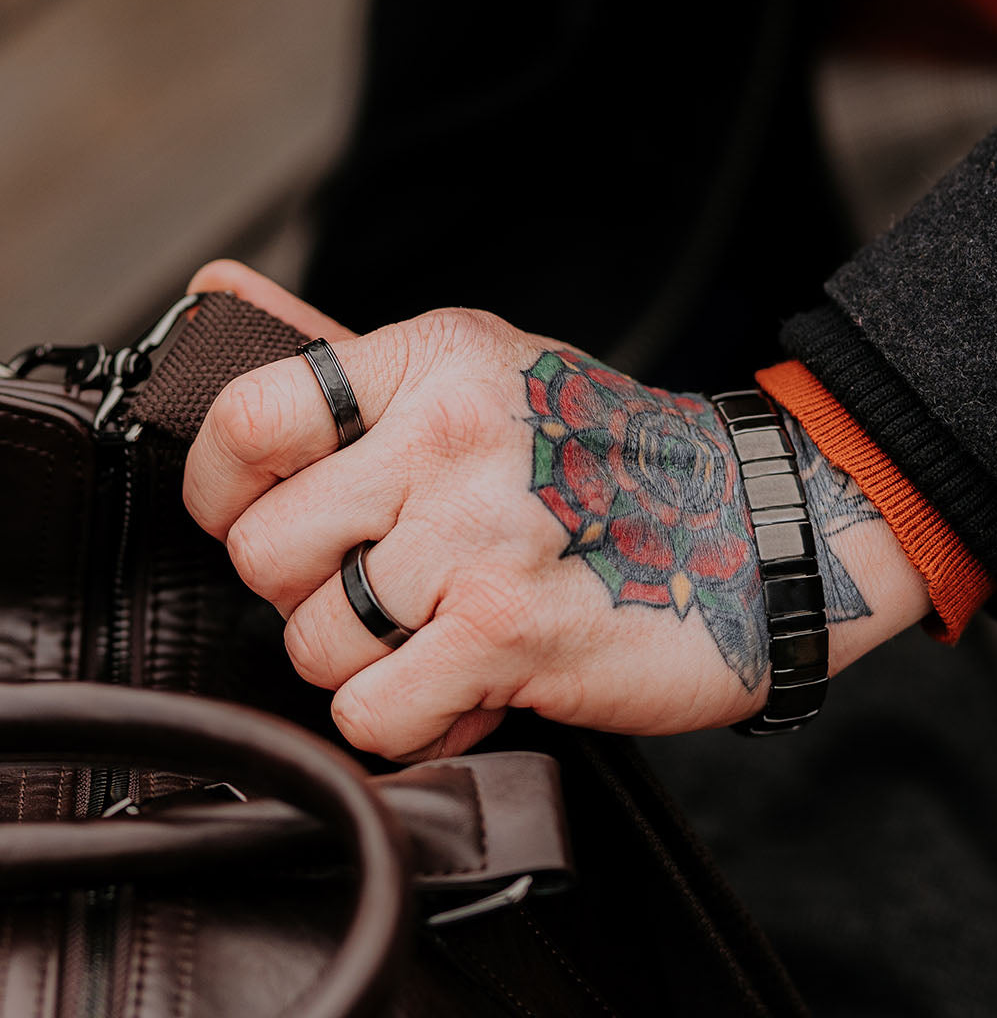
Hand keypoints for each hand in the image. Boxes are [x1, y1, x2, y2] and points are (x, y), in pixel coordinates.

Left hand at [183, 261, 930, 758]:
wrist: (761, 526)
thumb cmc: (610, 457)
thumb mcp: (482, 374)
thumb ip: (339, 352)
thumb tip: (214, 296)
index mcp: (434, 360)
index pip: (245, 417)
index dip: (218, 489)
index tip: (247, 514)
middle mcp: (451, 435)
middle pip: (262, 551)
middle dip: (308, 589)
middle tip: (381, 585)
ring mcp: (480, 534)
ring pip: (310, 644)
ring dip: (366, 662)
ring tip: (440, 632)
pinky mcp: (508, 632)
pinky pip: (370, 714)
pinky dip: (410, 721)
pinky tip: (465, 685)